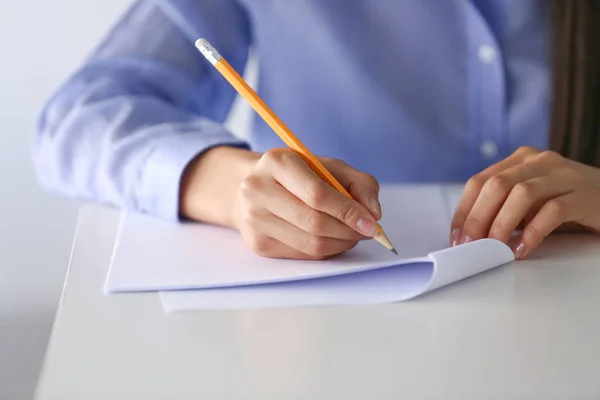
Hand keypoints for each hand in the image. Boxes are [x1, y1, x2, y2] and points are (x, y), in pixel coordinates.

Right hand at [234, 148, 380, 259]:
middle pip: (314, 222)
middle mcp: (258, 189)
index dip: (348, 211)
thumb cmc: (299, 175)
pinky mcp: (257, 243)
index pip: (317, 194)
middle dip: (348, 231)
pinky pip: (302, 255)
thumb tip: (373, 213)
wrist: (253, 187)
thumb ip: (359, 183)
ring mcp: (254, 219)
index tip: (372, 223)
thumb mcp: (330, 167)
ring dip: (341, 244)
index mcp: (277, 162)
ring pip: (310, 244)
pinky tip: (332, 240)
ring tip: (352, 235)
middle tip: (367, 232)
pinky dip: (326, 251)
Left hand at [450, 146, 599, 258]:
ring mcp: (563, 174)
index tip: (456, 238)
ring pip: (520, 194)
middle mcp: (539, 161)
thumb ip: (504, 209)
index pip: (479, 182)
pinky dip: (532, 233)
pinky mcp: (584, 194)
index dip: (464, 211)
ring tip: (495, 249)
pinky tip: (523, 250)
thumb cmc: (568, 203)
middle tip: (471, 246)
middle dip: (478, 219)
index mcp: (520, 160)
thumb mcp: (530, 202)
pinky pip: (552, 211)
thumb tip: (471, 236)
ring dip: (501, 225)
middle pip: (496, 186)